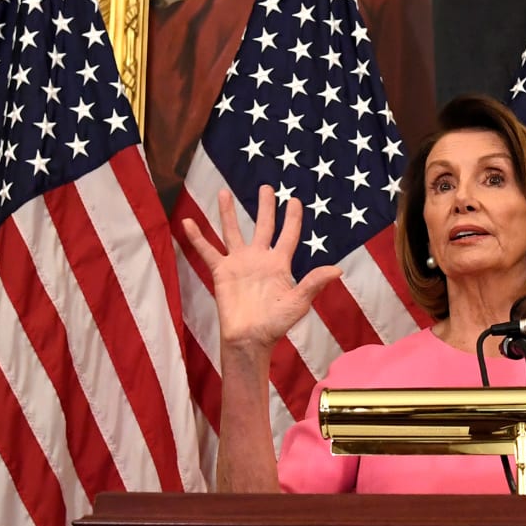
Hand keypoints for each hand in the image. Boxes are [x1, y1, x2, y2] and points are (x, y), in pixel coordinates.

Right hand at [178, 185, 341, 352]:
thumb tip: (338, 270)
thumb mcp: (298, 303)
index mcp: (280, 264)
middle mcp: (259, 259)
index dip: (292, 217)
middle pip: (262, 226)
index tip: (294, 200)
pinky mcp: (221, 272)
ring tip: (224, 192)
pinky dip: (197, 238)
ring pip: (232, 231)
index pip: (288, 234)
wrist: (250, 338)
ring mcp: (239, 263)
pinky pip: (207, 250)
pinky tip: (188, 222)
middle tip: (266, 187)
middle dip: (265, 207)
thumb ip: (314, 283)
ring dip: (227, 213)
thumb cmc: (276, 324)